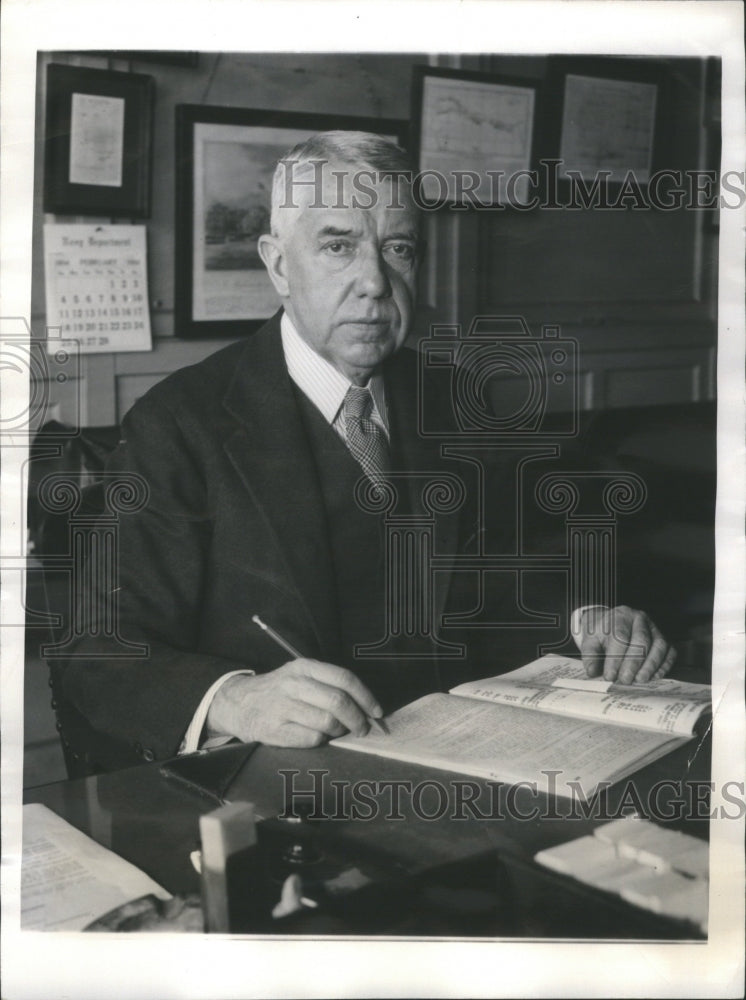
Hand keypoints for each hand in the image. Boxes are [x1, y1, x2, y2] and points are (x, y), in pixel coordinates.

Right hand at [205, 659, 383, 747]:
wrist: (238, 703)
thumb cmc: (279, 691)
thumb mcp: (301, 676)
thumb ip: (329, 685)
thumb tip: (366, 707)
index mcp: (305, 667)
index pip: (344, 679)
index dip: (366, 697)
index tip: (377, 712)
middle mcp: (294, 684)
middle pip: (338, 702)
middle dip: (358, 719)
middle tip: (363, 729)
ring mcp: (283, 706)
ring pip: (327, 722)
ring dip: (339, 731)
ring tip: (337, 732)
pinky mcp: (274, 729)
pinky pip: (311, 739)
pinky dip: (321, 741)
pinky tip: (318, 737)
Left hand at [578, 605, 676, 683]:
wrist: (611, 623)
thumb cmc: (602, 633)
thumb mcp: (590, 640)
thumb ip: (590, 655)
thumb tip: (591, 672)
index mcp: (620, 616)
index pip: (620, 636)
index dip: (615, 658)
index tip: (609, 676)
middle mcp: (640, 619)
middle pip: (641, 640)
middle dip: (633, 663)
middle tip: (625, 680)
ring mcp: (655, 628)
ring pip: (659, 645)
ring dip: (651, 665)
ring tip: (640, 680)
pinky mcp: (665, 638)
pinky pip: (670, 651)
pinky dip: (664, 665)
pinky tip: (655, 676)